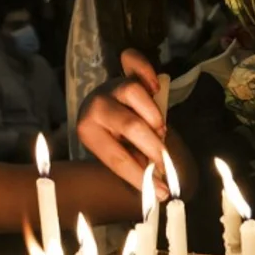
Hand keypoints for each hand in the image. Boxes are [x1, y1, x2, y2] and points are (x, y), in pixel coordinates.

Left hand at [77, 49, 169, 195]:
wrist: (108, 111)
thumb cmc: (117, 139)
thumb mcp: (121, 154)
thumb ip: (136, 164)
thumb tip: (157, 187)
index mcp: (88, 131)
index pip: (116, 157)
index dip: (139, 176)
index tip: (160, 192)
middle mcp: (95, 105)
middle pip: (129, 125)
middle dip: (153, 146)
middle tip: (165, 161)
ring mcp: (110, 85)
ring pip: (135, 92)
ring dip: (154, 115)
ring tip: (160, 131)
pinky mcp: (124, 71)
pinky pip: (134, 61)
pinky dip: (145, 70)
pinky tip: (156, 87)